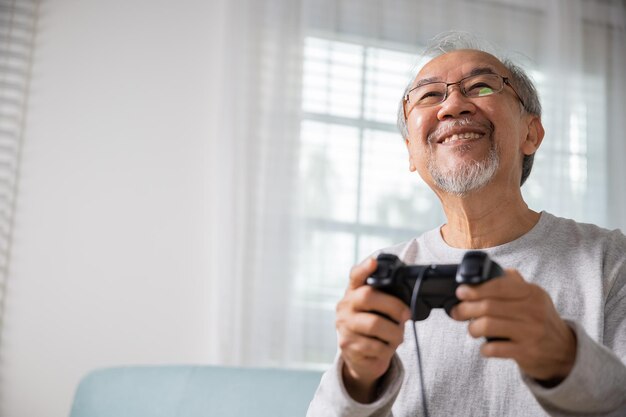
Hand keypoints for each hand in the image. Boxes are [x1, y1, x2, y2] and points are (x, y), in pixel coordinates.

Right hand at [336, 257, 410, 402]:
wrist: (359, 357)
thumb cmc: (372, 328)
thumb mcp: (376, 311)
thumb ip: (384, 301)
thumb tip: (405, 306)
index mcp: (353, 293)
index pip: (356, 276)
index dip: (364, 268)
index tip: (374, 262)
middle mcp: (345, 306)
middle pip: (368, 297)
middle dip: (394, 306)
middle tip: (406, 315)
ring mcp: (344, 325)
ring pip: (375, 324)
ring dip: (394, 332)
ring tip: (397, 336)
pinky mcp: (347, 345)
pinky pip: (375, 346)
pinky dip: (387, 348)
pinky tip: (385, 347)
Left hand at [451, 269, 576, 382]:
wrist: (566, 352)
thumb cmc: (541, 320)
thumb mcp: (534, 297)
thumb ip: (513, 283)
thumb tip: (488, 271)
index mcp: (532, 293)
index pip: (498, 286)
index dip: (475, 288)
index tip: (460, 292)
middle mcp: (533, 311)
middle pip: (488, 306)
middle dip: (466, 309)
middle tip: (457, 312)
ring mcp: (531, 332)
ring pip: (487, 326)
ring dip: (472, 328)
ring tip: (472, 329)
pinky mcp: (527, 352)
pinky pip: (495, 348)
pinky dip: (484, 348)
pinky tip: (485, 347)